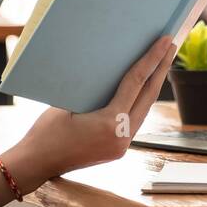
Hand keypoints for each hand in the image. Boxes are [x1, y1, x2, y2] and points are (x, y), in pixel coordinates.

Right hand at [0, 36, 177, 206]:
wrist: (36, 164)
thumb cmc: (45, 132)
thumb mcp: (68, 104)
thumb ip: (95, 92)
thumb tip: (112, 74)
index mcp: (110, 123)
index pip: (136, 83)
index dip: (152, 59)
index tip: (165, 41)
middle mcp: (122, 137)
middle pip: (148, 97)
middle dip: (160, 70)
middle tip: (170, 47)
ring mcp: (121, 147)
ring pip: (144, 110)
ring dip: (152, 87)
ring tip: (161, 65)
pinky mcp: (117, 150)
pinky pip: (134, 122)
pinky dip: (139, 103)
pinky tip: (143, 91)